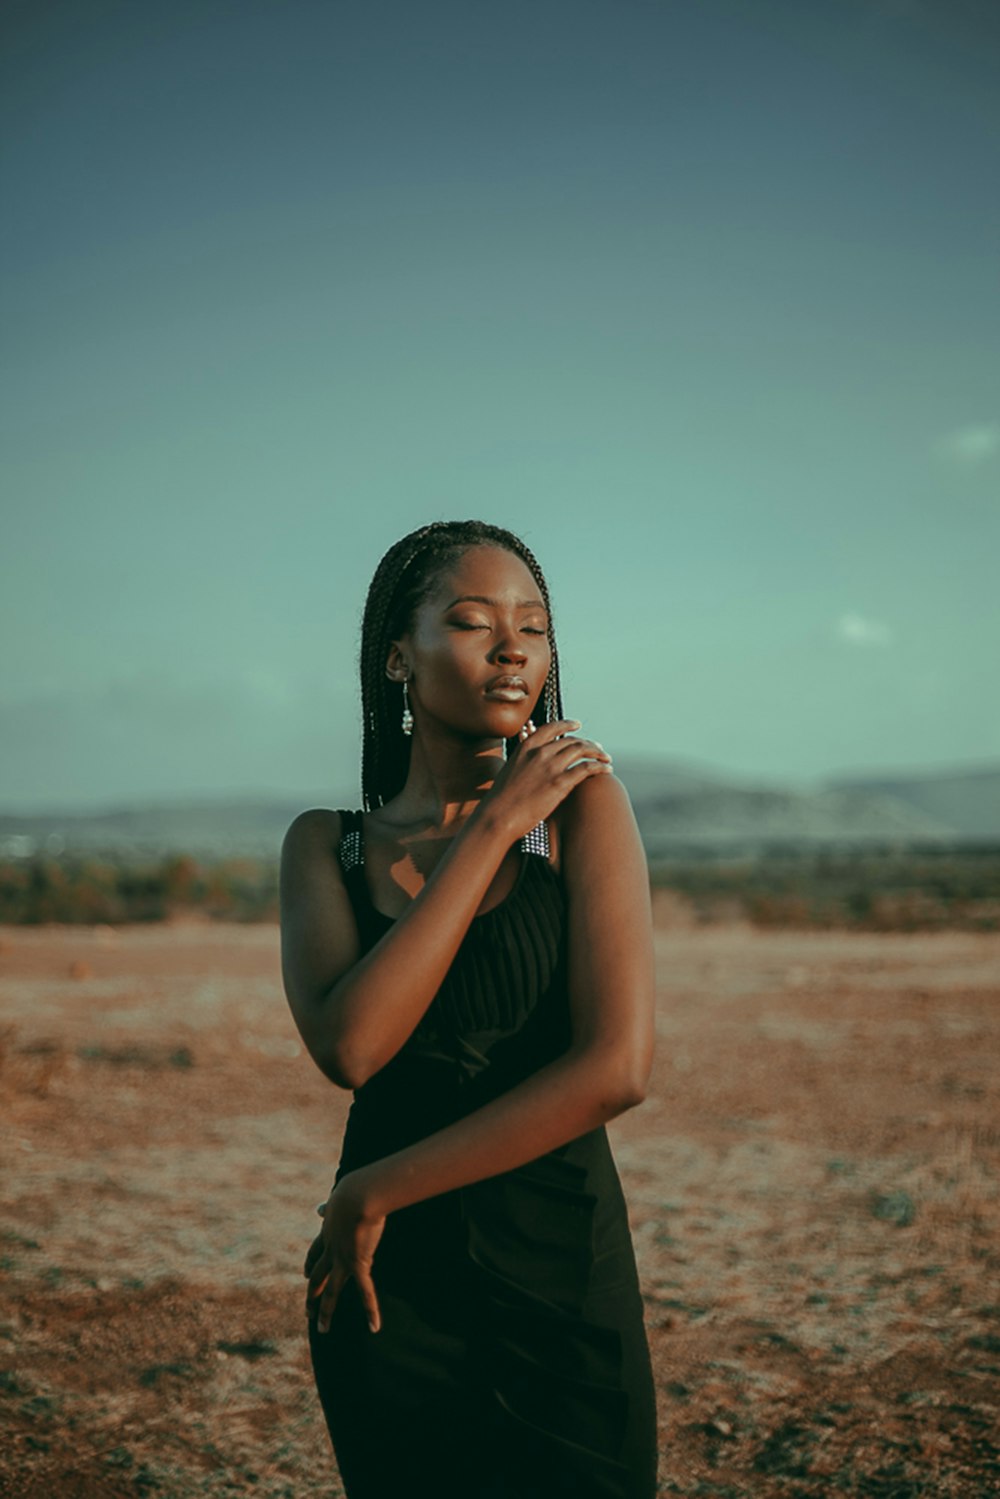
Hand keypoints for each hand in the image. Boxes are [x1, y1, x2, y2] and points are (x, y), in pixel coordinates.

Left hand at [305, 1171, 385, 1334]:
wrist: (357, 1195)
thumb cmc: (352, 1190)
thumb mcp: (338, 1198)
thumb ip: (330, 1206)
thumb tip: (317, 1208)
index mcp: (327, 1232)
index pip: (314, 1254)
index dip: (310, 1265)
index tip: (306, 1274)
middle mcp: (331, 1250)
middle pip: (317, 1277)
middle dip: (312, 1295)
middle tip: (307, 1312)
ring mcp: (342, 1259)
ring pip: (330, 1291)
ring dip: (325, 1311)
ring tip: (322, 1328)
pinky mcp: (357, 1264)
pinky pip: (365, 1292)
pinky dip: (370, 1309)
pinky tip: (374, 1326)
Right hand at [483, 719, 612, 840]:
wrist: (498, 816)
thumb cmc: (501, 799)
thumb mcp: (509, 770)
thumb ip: (522, 761)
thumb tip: (527, 762)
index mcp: (527, 747)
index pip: (552, 728)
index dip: (567, 725)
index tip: (578, 725)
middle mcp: (540, 752)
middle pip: (571, 740)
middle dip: (588, 744)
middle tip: (598, 749)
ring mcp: (550, 766)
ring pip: (582, 750)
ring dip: (597, 753)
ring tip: (606, 759)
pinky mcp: (559, 783)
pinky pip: (587, 768)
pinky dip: (600, 767)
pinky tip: (607, 770)